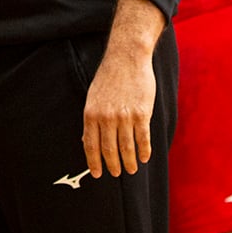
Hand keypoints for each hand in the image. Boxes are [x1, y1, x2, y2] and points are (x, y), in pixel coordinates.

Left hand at [82, 48, 155, 177]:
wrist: (126, 58)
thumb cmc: (108, 78)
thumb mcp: (92, 97)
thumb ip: (91, 120)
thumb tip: (87, 141)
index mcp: (91, 114)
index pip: (91, 145)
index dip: (94, 162)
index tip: (98, 174)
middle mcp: (106, 118)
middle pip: (109, 150)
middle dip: (113, 165)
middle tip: (117, 173)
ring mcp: (125, 116)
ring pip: (127, 147)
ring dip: (130, 161)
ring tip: (132, 169)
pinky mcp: (142, 113)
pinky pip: (143, 138)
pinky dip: (144, 151)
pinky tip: (144, 157)